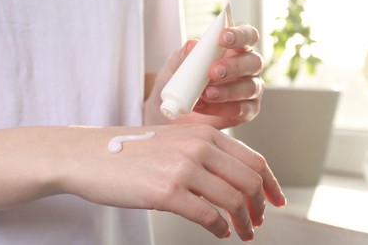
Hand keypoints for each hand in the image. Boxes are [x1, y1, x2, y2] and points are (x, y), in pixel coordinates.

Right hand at [62, 125, 285, 240]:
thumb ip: (203, 155)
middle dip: (259, 206)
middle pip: (249, 180)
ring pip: (233, 200)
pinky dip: (219, 227)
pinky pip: (208, 215)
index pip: (253, 160)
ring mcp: (183, 168)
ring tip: (242, 233)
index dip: (271, 184)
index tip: (276, 201)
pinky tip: (218, 231)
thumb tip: (230, 182)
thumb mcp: (174, 142)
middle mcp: (198, 147)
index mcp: (203, 134)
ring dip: (243, 222)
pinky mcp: (167, 191)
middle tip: (257, 222)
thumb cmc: (131, 151)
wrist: (91, 155)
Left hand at [145, 25, 263, 128]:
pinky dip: (222, 108)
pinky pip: (242, 109)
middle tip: (213, 71)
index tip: (223, 37)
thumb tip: (192, 45)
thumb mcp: (174, 69)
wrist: (174, 112)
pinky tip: (204, 106)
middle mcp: (248, 68)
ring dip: (228, 91)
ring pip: (250, 88)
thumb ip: (182, 56)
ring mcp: (250, 90)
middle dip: (234, 66)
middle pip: (254, 62)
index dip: (240, 35)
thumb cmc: (180, 83)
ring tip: (205, 94)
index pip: (248, 36)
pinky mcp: (247, 111)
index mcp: (236, 49)